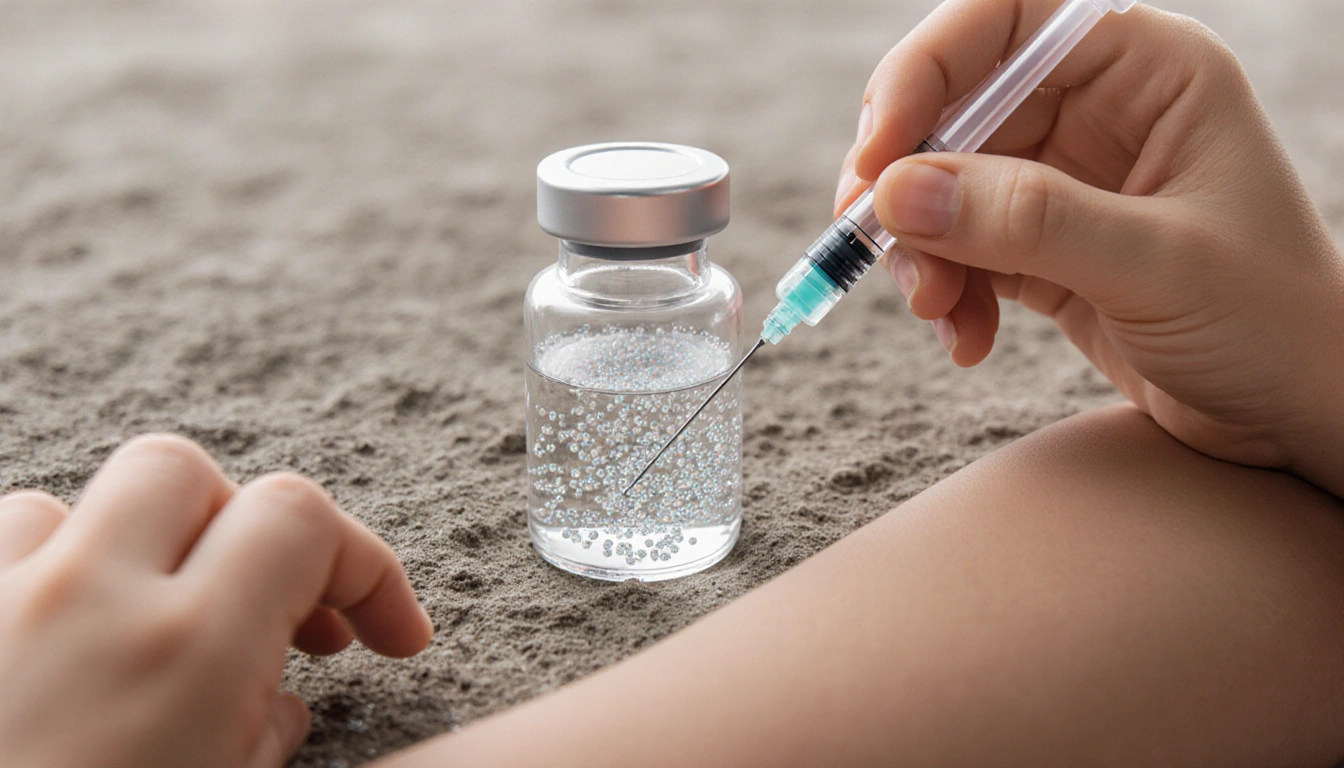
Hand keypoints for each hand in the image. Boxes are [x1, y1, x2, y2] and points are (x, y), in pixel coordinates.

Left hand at [0, 435, 433, 767]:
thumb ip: (258, 747)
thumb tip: (272, 709)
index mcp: (188, 653)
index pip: (299, 521)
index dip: (365, 567)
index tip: (388, 636)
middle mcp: (80, 602)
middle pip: (182, 474)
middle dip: (239, 530)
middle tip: (271, 614)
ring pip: (64, 511)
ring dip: (121, 560)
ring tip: (144, 644)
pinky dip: (29, 589)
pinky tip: (45, 662)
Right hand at [836, 0, 1343, 494]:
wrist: (1298, 417)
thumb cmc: (1271, 322)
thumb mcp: (1154, 264)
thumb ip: (1026, 220)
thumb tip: (897, 193)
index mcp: (1147, 71)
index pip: (1006, 22)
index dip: (927, 70)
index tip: (879, 153)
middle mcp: (1098, 111)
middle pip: (954, 107)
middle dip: (906, 180)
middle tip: (872, 242)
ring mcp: (1064, 181)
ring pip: (941, 186)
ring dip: (919, 250)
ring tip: (938, 312)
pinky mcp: (1040, 248)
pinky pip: (958, 250)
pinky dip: (946, 293)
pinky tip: (968, 341)